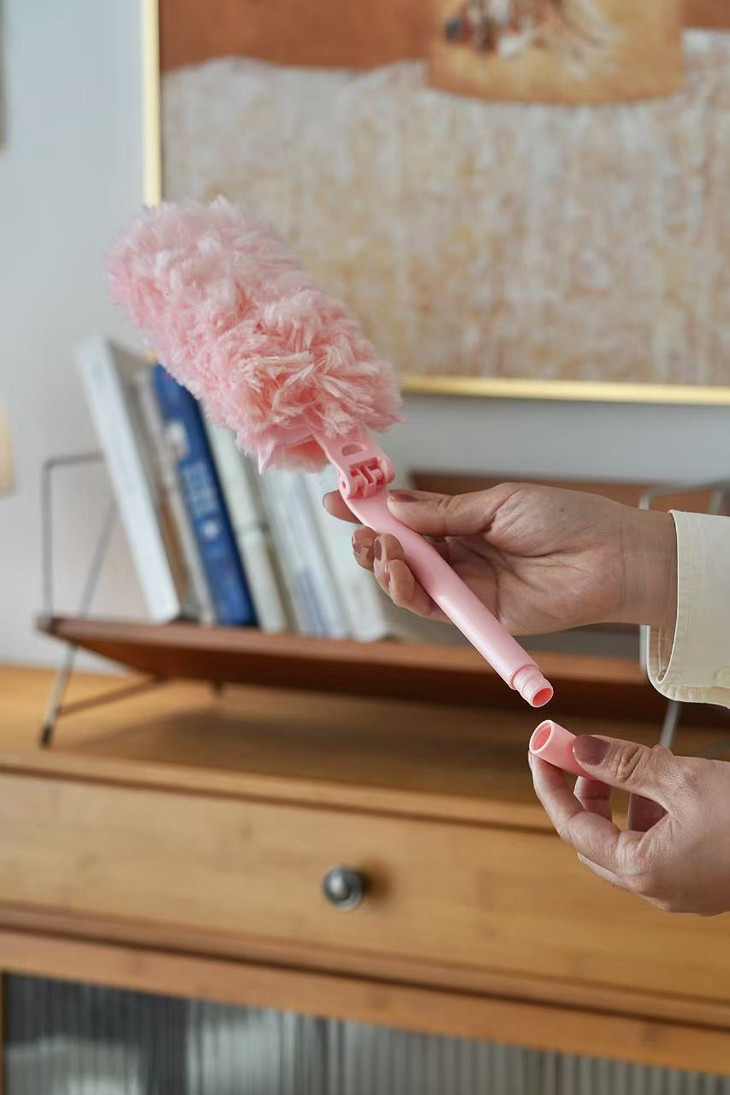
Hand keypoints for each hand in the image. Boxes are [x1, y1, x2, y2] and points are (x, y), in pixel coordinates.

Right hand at [324, 484, 675, 634]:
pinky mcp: (478, 614)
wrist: (610, 557)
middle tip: (358, 529)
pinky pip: (433, 607)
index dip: (372, 509)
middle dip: (371, 540)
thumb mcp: (498, 504)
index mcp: (463, 520)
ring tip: (382, 549)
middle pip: (401, 552)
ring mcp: (467, 585)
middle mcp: (460, 554)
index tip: (338, 498)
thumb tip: (395, 507)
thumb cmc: (565, 520)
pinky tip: (399, 569)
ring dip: (385, 566)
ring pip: (409, 582)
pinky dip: (408, 590)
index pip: (407, 515)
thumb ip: (444, 513)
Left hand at [530, 736, 729, 914]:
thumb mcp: (682, 782)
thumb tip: (580, 749)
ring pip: (630, 841)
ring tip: (644, 759)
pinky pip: (660, 847)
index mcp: (641, 869)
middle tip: (585, 753)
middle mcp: (656, 888)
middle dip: (587, 790)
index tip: (542, 749)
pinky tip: (669, 783)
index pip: (572, 826)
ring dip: (626, 798)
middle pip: (596, 837)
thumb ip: (625, 765)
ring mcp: (681, 889)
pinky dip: (654, 813)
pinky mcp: (702, 881)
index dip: (551, 784)